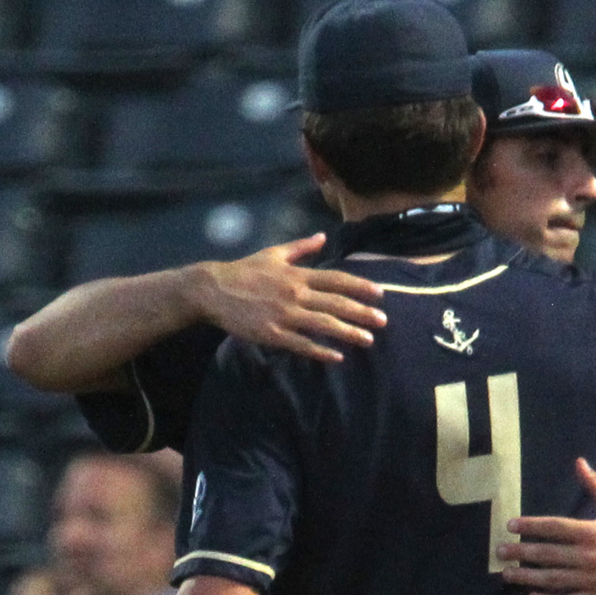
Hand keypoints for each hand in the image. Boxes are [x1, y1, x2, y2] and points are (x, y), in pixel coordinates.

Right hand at [195, 238, 387, 363]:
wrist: (213, 289)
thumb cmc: (244, 271)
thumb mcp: (273, 254)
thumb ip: (300, 248)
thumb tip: (322, 237)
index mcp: (296, 274)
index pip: (335, 280)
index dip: (360, 286)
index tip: (380, 294)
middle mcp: (294, 293)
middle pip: (335, 303)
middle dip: (361, 312)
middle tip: (383, 321)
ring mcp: (284, 314)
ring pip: (323, 325)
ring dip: (347, 332)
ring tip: (368, 340)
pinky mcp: (273, 333)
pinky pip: (302, 344)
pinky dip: (320, 351)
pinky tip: (337, 357)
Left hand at [501, 459, 595, 594]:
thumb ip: (595, 484)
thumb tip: (579, 462)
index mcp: (591, 532)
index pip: (552, 528)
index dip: (529, 526)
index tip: (510, 526)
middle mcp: (587, 557)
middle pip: (546, 554)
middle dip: (520, 553)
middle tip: (499, 552)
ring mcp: (591, 580)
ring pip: (552, 580)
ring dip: (527, 578)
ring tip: (507, 575)